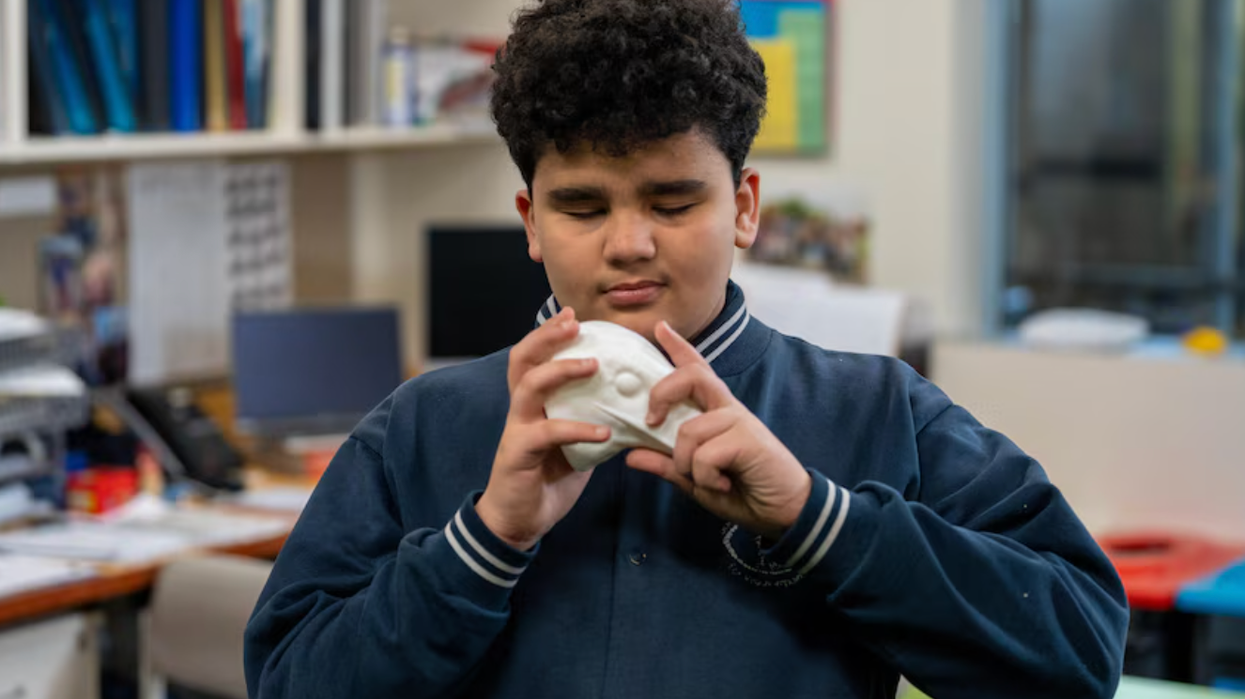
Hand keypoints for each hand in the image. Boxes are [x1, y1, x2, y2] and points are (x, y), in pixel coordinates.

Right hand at [477, 308, 610, 550]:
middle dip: (547, 336)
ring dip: (561, 370)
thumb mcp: (575, 443)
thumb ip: (592, 418)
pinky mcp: (519, 453)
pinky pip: (547, 433)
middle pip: (523, 359)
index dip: (549, 333)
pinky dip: (577, 429)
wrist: (520, 521)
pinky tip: (602, 431)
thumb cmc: (548, 478)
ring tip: (592, 365)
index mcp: (532, 403)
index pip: (533, 357)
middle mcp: (520, 410)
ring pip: (529, 386)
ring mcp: (517, 429)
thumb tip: (632, 405)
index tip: (574, 315)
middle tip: (574, 323)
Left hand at [626, 321, 810, 539]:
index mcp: (715, 413)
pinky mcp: (748, 438)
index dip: (678, 347)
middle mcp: (727, 409)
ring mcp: (739, 421)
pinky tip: (722, 485)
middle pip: (691, 377)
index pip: (697, 371)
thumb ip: (667, 465)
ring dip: (687, 464)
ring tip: (706, 480)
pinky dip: (705, 477)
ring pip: (689, 430)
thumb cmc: (743, 491)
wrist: (785, 510)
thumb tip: (632, 456)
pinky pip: (705, 455)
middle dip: (662, 392)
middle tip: (652, 421)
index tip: (660, 327)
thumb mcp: (695, 480)